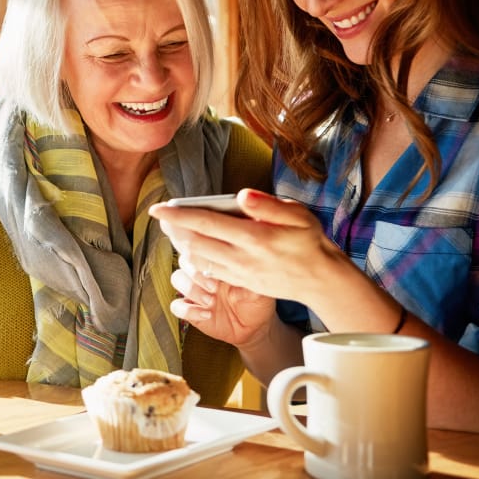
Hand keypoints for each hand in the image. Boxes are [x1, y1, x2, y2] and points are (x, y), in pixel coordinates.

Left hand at [149, 188, 344, 306]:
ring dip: (182, 245)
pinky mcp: (241, 283)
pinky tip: (192, 248)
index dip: (178, 215)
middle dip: (174, 230)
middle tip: (162, 217)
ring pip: (199, 259)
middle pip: (195, 243)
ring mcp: (240, 274)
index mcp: (254, 237)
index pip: (206, 223)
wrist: (321, 280)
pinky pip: (209, 272)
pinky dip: (195, 259)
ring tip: (174, 230)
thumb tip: (242, 195)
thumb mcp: (298, 215)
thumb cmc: (309, 241)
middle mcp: (242, 258)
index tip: (157, 209)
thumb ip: (269, 205)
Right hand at [169, 252, 276, 347]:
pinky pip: (176, 306)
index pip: (202, 248)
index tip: (217, 267)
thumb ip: (250, 277)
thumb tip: (247, 264)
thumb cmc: (256, 302)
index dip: (204, 255)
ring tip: (211, 302)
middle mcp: (203, 274)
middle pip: (185, 261)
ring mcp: (195, 291)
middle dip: (195, 272)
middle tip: (214, 287)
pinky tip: (206, 315)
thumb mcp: (259, 288)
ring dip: (191, 289)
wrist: (253, 327)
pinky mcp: (190, 310)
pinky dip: (188, 310)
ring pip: (177, 279)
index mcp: (218, 263)